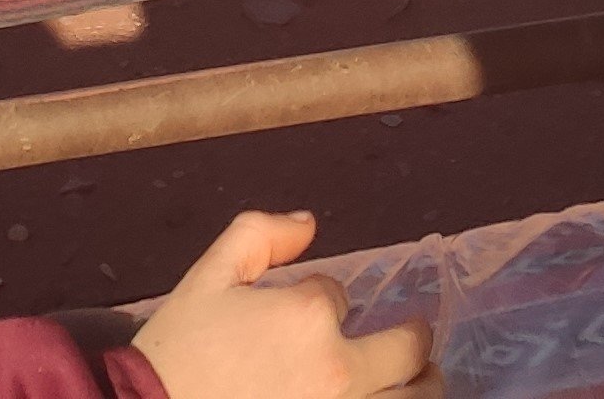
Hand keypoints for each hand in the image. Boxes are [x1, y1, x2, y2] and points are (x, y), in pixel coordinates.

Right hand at [132, 212, 434, 398]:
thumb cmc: (176, 354)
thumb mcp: (207, 277)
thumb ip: (259, 235)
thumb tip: (309, 223)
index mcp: (308, 317)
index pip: (338, 297)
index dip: (321, 301)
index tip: (301, 315)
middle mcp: (340, 371)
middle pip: (408, 353)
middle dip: (415, 342)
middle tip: (418, 346)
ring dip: (427, 388)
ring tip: (425, 382)